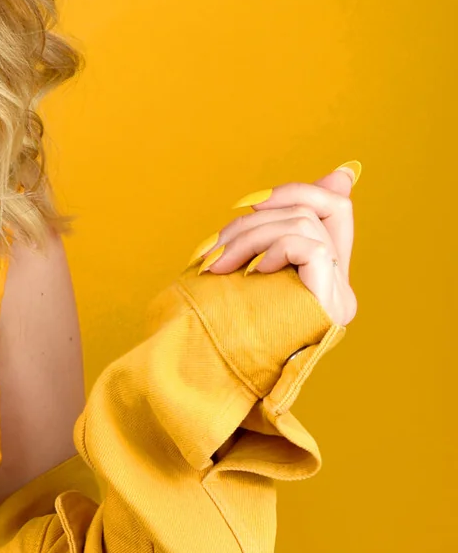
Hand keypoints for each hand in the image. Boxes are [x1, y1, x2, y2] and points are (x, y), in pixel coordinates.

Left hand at [191, 161, 358, 324]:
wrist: (210, 379)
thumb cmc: (223, 327)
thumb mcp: (251, 269)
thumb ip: (281, 230)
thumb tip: (342, 173)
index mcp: (325, 275)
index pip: (337, 210)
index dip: (305, 190)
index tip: (256, 200)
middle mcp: (339, 284)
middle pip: (315, 209)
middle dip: (257, 216)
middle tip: (216, 246)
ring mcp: (338, 295)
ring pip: (303, 223)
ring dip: (248, 235)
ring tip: (217, 265)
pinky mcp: (331, 302)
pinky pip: (309, 246)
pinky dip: (274, 248)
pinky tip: (252, 272)